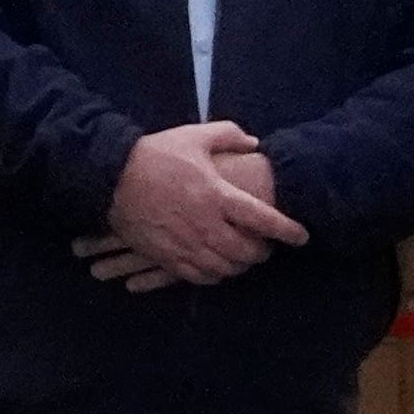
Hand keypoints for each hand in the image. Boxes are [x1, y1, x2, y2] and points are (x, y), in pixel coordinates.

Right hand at [98, 122, 304, 288]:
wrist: (111, 177)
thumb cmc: (156, 154)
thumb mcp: (194, 136)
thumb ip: (229, 136)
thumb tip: (254, 143)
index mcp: (217, 195)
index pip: (263, 219)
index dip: (287, 230)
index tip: (302, 236)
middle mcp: (206, 225)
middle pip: (247, 252)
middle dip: (263, 253)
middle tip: (265, 247)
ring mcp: (186, 245)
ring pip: (225, 269)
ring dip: (240, 266)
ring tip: (243, 258)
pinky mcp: (167, 257)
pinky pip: (200, 277)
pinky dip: (215, 275)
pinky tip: (217, 267)